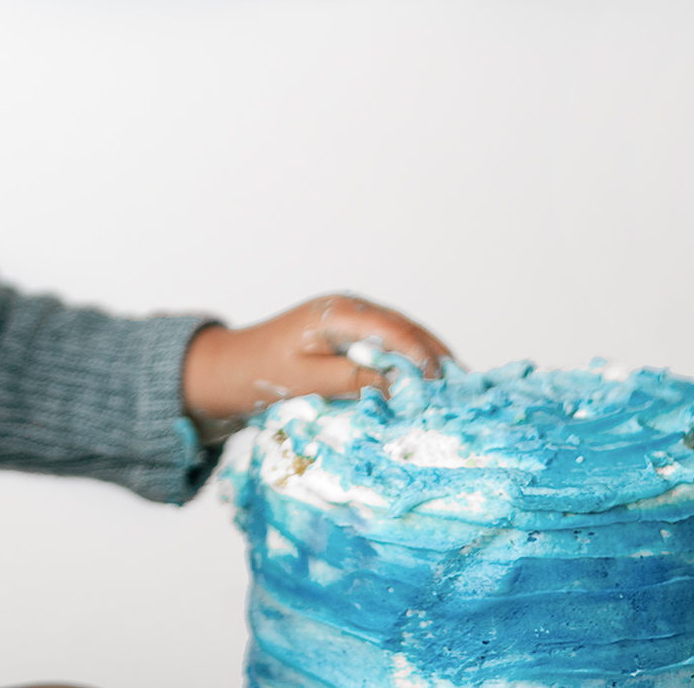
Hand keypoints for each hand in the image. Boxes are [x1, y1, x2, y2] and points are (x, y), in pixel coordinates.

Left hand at [181, 295, 455, 437]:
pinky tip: (428, 382)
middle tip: (466, 385)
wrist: (228, 369)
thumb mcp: (305, 383)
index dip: (420, 355)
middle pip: (404, 327)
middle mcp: (348, 308)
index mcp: (335, 313)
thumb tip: (399, 386)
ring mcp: (350, 318)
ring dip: (428, 357)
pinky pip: (389, 343)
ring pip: (401, 333)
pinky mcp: (350, 334)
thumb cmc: (259, 375)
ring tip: (457, 385)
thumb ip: (352, 381)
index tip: (442, 382)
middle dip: (435, 355)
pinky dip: (411, 360)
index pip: (391, 329)